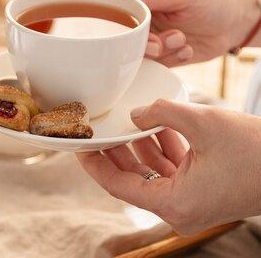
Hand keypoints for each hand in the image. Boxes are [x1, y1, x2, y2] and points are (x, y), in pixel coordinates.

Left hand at [76, 99, 260, 234]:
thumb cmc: (256, 151)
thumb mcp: (203, 122)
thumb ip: (161, 112)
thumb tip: (136, 112)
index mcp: (173, 204)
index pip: (117, 186)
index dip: (95, 163)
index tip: (79, 145)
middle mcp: (179, 209)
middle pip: (132, 179)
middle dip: (117, 151)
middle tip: (101, 128)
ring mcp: (192, 202)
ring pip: (152, 172)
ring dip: (141, 145)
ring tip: (128, 120)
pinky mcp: (204, 192)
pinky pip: (173, 170)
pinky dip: (164, 148)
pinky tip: (158, 124)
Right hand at [82, 0, 260, 66]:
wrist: (236, 22)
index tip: (104, 11)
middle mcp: (132, 12)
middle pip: (106, 25)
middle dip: (129, 37)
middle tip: (155, 41)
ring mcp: (141, 35)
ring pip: (126, 49)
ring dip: (155, 50)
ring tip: (180, 39)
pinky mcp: (154, 55)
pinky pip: (148, 64)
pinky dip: (168, 58)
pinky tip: (186, 48)